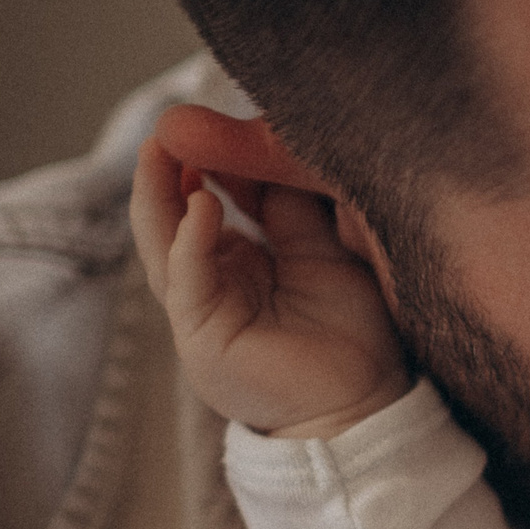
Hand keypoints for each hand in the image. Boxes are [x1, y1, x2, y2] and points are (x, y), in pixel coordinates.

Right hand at [131, 130, 409, 438]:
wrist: (368, 408)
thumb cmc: (355, 339)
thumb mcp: (328, 255)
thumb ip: (296, 211)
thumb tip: (275, 151)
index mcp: (241, 264)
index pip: (211, 200)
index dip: (211, 161)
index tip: (218, 120)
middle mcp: (215, 283)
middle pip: (175, 216)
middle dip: (170, 169)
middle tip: (173, 123)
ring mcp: (203, 309)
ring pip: (165, 242)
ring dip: (160, 194)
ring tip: (164, 148)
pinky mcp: (202, 334)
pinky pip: (186, 280)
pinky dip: (191, 241)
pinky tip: (203, 205)